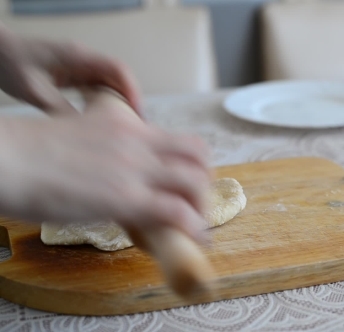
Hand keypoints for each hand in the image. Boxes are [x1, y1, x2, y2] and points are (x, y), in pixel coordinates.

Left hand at [0, 26, 140, 114]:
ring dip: (121, 103)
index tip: (138, 113)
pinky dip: (107, 103)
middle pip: (120, 77)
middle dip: (131, 100)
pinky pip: (99, 87)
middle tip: (136, 126)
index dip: (132, 90)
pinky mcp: (76, 74)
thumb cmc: (11, 65)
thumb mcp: (36, 92)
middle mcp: (84, 59)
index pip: (117, 69)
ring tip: (126, 126)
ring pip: (112, 84)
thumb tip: (87, 133)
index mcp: (77, 56)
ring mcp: (81, 66)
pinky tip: (108, 120)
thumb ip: (63, 110)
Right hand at [0, 110, 210, 243]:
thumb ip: (105, 146)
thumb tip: (112, 170)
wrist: (7, 158)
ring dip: (202, 206)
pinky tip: (190, 238)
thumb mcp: (79, 135)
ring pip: (196, 182)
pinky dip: (192, 227)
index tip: (188, 183)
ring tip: (194, 224)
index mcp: (126, 124)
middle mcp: (138, 141)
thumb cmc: (29, 153)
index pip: (180, 139)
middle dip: (204, 182)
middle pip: (198, 156)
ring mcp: (135, 169)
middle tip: (195, 204)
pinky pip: (177, 212)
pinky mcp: (126, 198)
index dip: (193, 164)